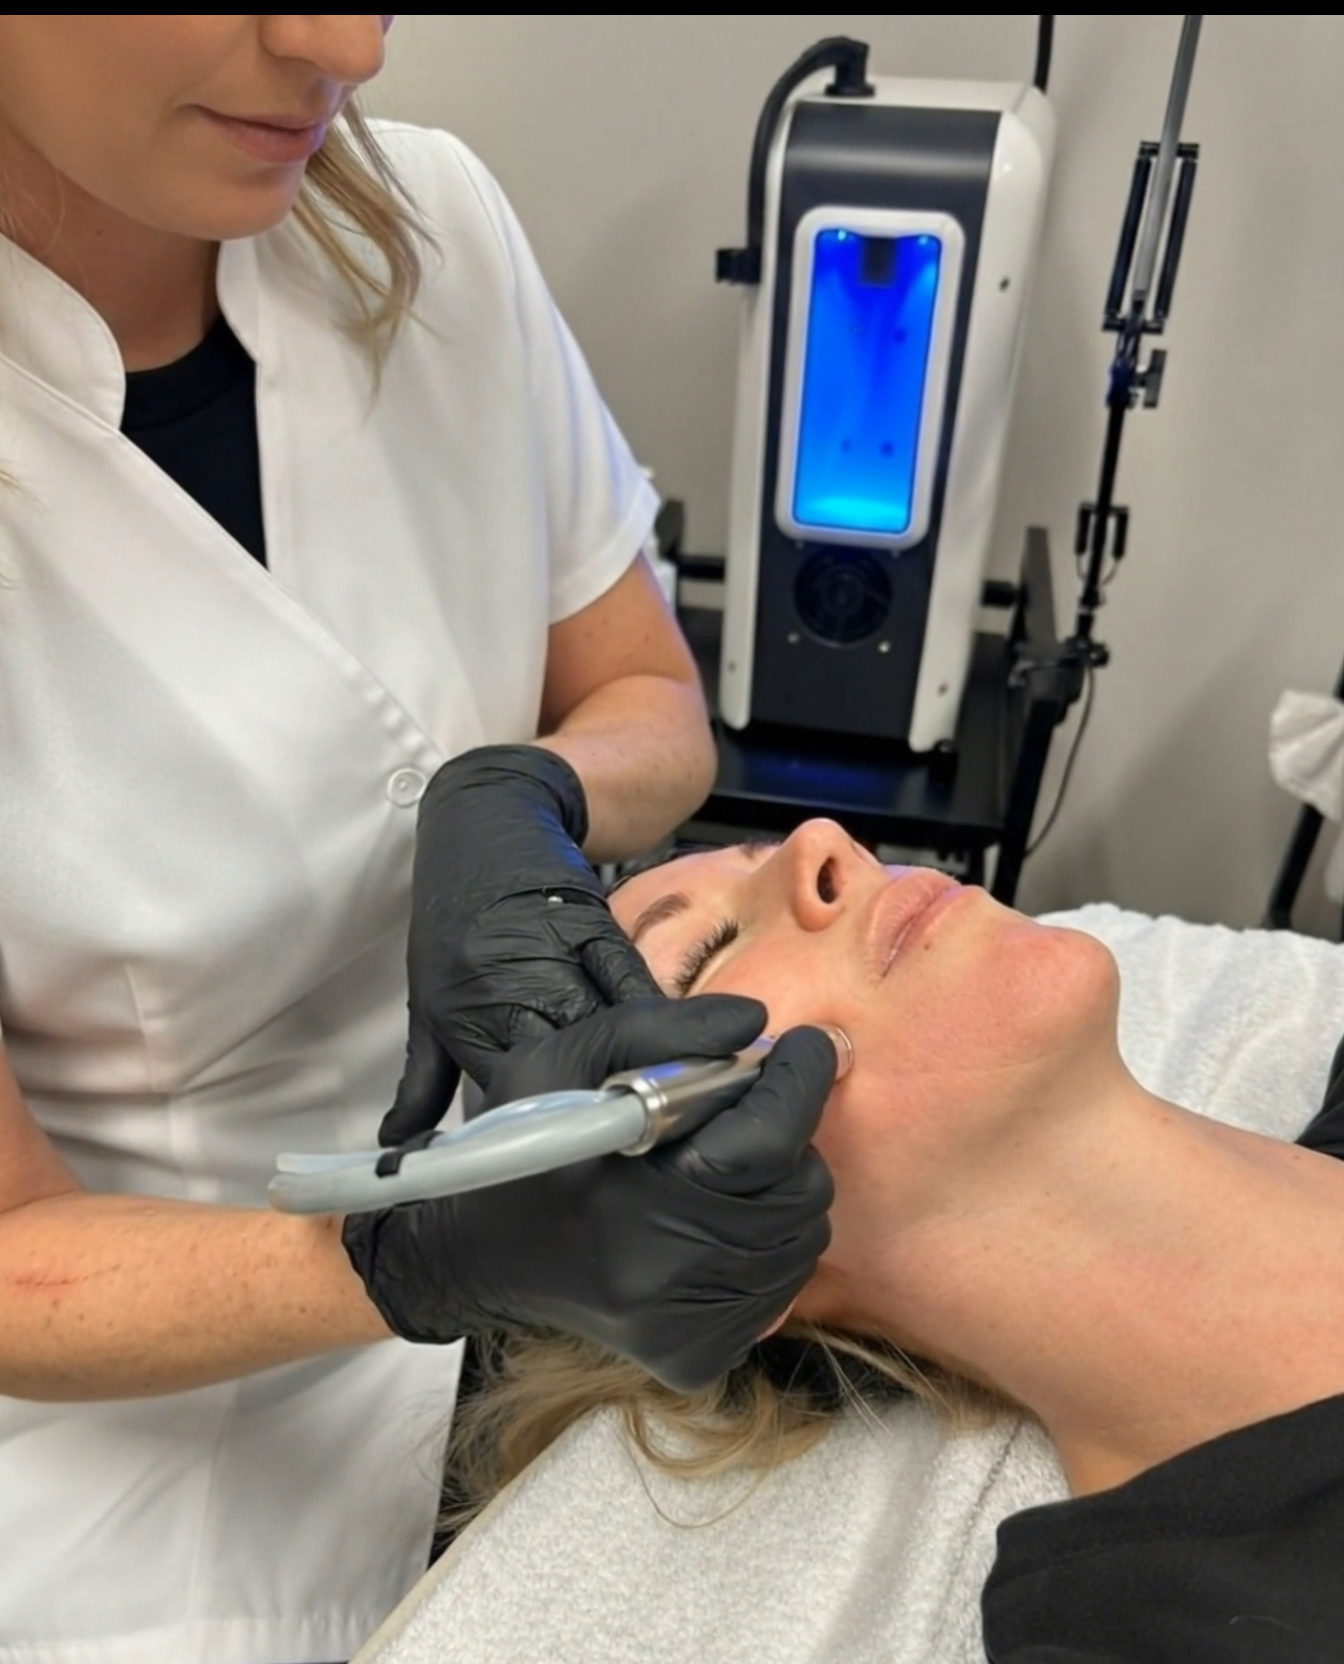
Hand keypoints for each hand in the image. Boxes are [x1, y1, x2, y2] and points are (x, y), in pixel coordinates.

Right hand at [343, 998, 836, 1391]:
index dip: (797, 1083)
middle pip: (799, 1192)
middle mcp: (665, 1280)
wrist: (474, 1256)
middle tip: (753, 1106)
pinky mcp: (697, 1356)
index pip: (765, 1142)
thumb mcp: (565, 1059)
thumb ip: (661, 1027)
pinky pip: (781, 1288)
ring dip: (783, 1186)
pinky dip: (769, 1242)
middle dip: (789, 1134)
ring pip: (801, 1240)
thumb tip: (757, 1023)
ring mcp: (685, 1328)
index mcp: (632, 1201)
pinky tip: (719, 1215)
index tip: (803, 1046)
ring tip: (729, 1161)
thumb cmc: (521, 1143)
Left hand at [382, 744, 659, 1145]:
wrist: (483, 819)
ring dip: (640, 1073)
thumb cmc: (454, 912)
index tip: (573, 1169)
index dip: (545, 1134)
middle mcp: (508, 989)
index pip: (510, 1093)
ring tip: (679, 1117)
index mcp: (466, 1015)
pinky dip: (659, 1023)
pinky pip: (631, 986)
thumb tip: (406, 1148)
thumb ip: (423, 1082)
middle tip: (635, 1153)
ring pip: (605, 1031)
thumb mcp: (425, 1000)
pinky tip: (690, 1052)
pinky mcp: (594, 927)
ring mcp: (553, 957)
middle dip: (599, 1113)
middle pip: (564, 1069)